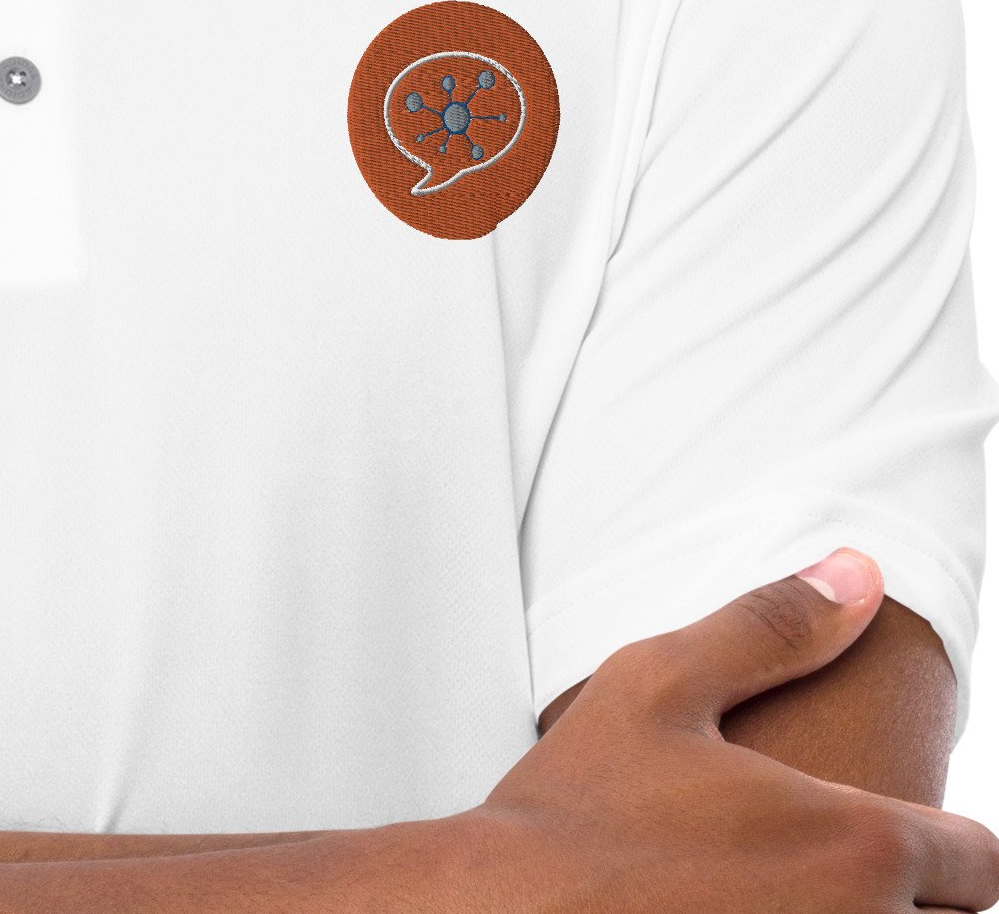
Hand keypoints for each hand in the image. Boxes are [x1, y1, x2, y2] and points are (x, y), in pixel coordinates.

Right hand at [468, 548, 998, 910]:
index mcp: (856, 846)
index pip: (982, 864)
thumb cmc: (579, 806)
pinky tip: (745, 911)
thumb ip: (772, 627)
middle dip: (908, 892)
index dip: (945, 842)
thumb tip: (859, 574)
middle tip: (813, 857)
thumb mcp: (660, 683)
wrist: (504, 912)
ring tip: (779, 888)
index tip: (884, 829)